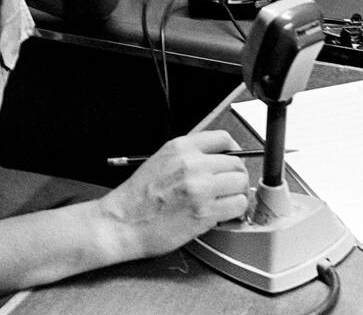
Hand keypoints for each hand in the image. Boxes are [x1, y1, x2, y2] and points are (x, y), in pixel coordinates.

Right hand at [95, 130, 250, 259]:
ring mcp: (200, 188)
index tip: (234, 159)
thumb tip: (217, 158)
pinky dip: (235, 211)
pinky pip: (238, 206)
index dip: (233, 150)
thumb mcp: (160, 160)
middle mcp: (193, 164)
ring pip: (241, 184)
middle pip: (236, 163)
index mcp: (181, 148)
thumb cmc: (137, 197)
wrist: (121, 224)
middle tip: (229, 187)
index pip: (223, 138)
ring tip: (225, 202)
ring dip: (237, 194)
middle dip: (235, 176)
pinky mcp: (205, 213)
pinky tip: (223, 214)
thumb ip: (189, 155)